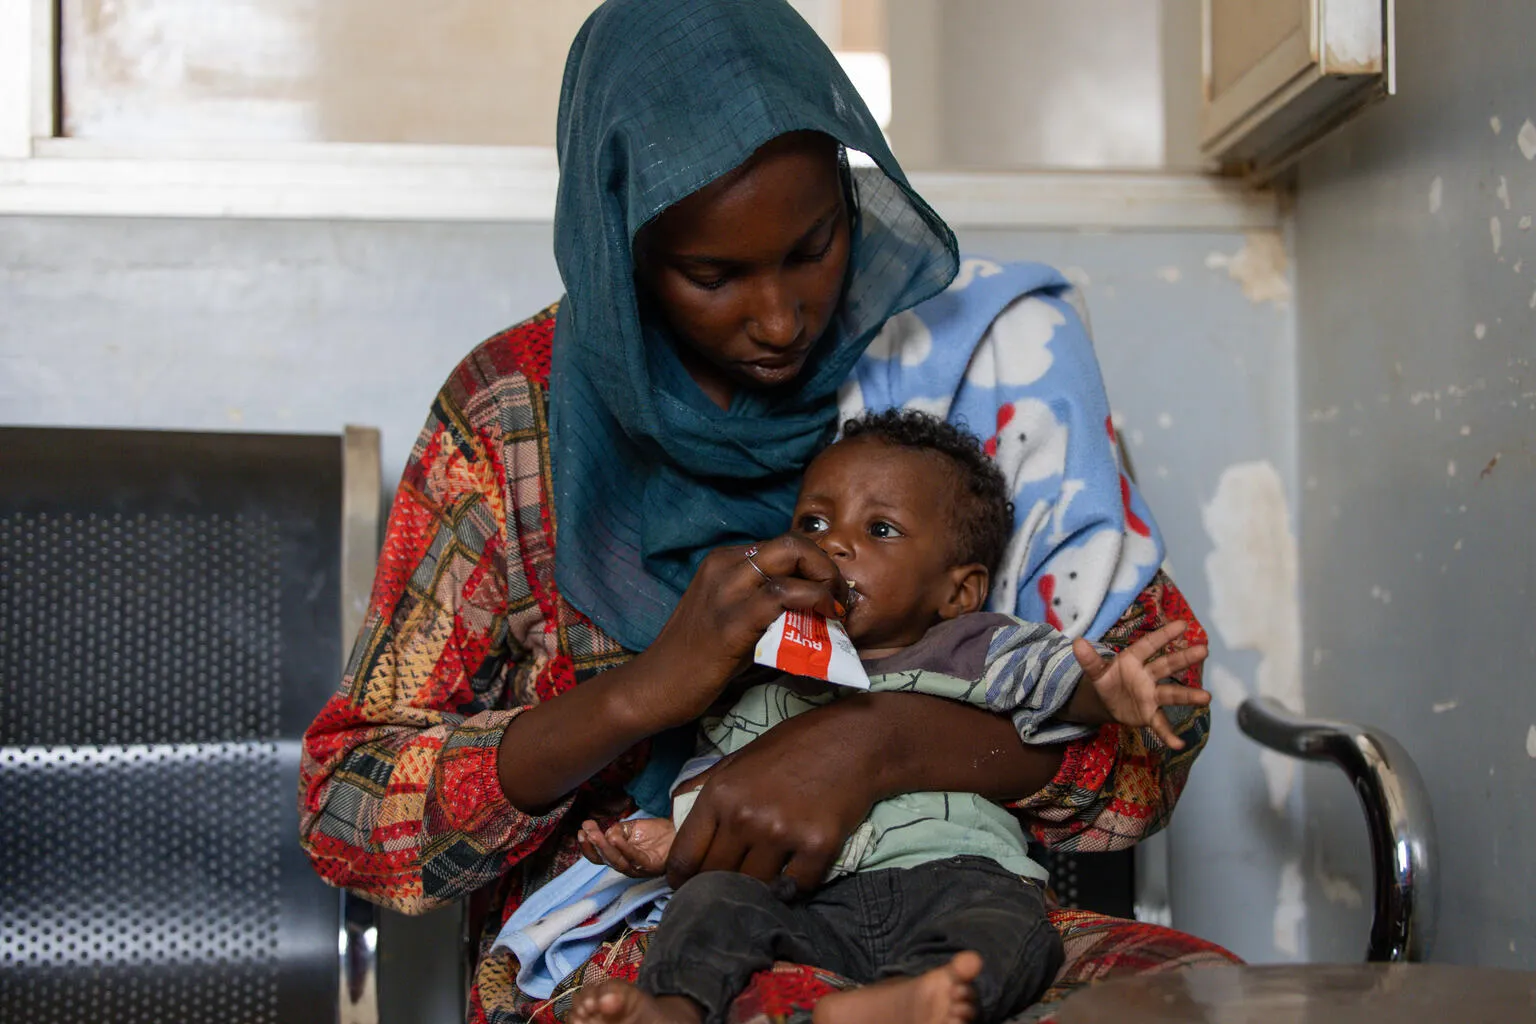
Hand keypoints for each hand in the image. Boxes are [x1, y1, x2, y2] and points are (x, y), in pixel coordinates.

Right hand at [577, 817, 674, 877]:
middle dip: (594, 846)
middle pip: (605, 860)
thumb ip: (616, 830)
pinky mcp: (650, 866)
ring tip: (596, 835)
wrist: (677, 831)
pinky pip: (635, 858)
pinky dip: (624, 849)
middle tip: (587, 832)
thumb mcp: (630, 828)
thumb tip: (606, 833)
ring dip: (604, 848)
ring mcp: (638, 868)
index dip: (588, 847)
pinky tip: (615, 838)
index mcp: (619, 857)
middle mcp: (626, 866)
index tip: (581, 831)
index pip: (599, 857)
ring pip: (617, 861)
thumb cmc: (654, 832)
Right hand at [639, 535, 849, 727]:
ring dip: (827, 580)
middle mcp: (725, 566)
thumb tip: (812, 605)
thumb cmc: (696, 660)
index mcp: (723, 561)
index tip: (830, 593)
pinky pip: (784, 594)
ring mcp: (727, 589)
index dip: (815, 566)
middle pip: (792, 542)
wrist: (654, 687)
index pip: (782, 546)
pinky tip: (824, 619)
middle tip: (839, 599)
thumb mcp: (731, 617)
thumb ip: (763, 603)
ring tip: (837, 610)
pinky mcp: (733, 619)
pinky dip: (814, 600)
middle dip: (826, 566)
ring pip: (792, 556)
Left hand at [663, 710, 875, 895]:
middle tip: (726, 887)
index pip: (684, 857)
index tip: (686, 887)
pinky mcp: (818, 846)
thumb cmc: (793, 747)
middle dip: (716, 886)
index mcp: (720, 794)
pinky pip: (796, 888)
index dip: (680, 879)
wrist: (853, 741)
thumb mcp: (737, 760)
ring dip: (757, 889)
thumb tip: (671, 821)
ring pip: (753, 888)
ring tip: (763, 878)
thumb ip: (704, 791)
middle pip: (715, 878)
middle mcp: (746, 816)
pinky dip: (794, 887)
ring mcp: (782, 833)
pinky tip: (796, 872)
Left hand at [1070, 620, 1210, 748]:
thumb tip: (1077, 642)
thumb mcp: (1096, 671)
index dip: (1164, 635)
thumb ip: (1089, 660)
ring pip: (1171, 693)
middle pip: (1166, 665)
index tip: (1182, 624)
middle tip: (1204, 649)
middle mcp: (1147, 676)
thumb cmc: (1108, 680)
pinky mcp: (1150, 714)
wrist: (1108, 703)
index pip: (1149, 645)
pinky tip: (1178, 744)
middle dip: (1183, 658)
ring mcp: (1151, 695)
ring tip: (1206, 697)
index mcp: (1133, 660)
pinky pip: (1160, 724)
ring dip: (1188, 696)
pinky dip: (1168, 734)